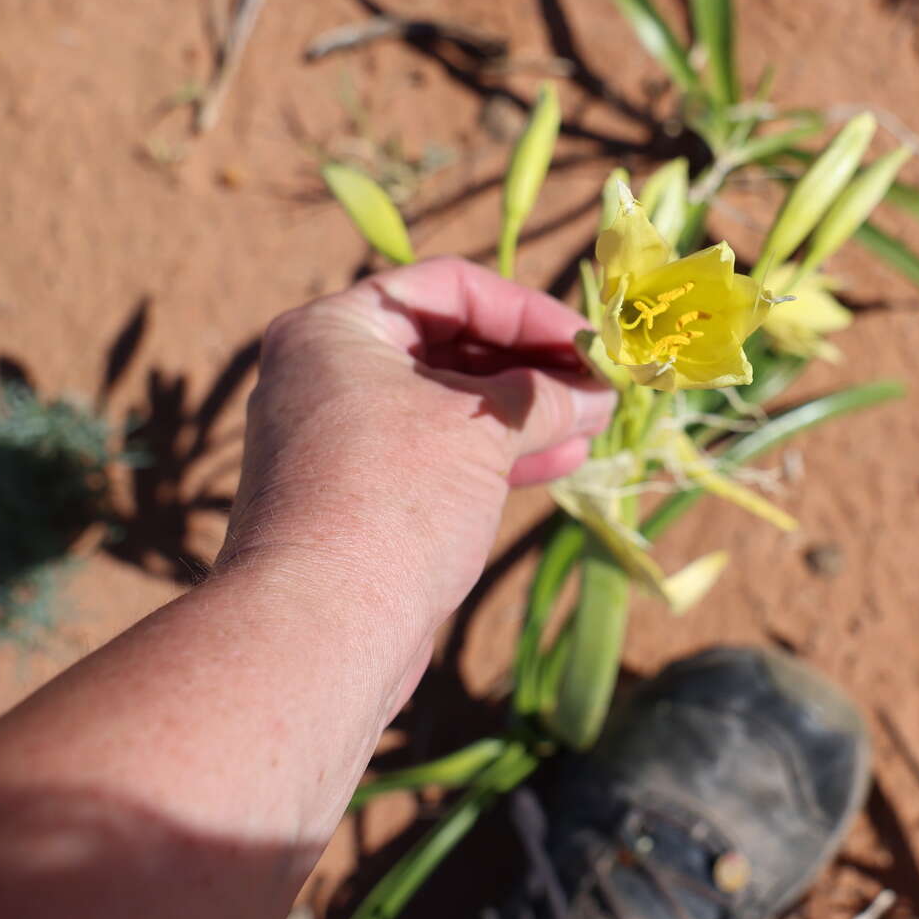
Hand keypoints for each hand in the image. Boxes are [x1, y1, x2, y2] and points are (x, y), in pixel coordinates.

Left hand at [219, 258, 614, 628]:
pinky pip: (436, 457)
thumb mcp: (481, 433)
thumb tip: (596, 393)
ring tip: (593, 424)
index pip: (448, 289)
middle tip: (599, 385)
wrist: (318, 629)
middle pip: (449, 346)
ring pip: (447, 408)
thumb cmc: (394, 500)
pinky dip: (495, 456)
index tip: (589, 342)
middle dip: (531, 366)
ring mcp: (339, 441)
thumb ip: (543, 399)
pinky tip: (560, 462)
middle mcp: (326, 375)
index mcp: (335, 330)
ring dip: (524, 414)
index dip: (528, 310)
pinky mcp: (359, 499)